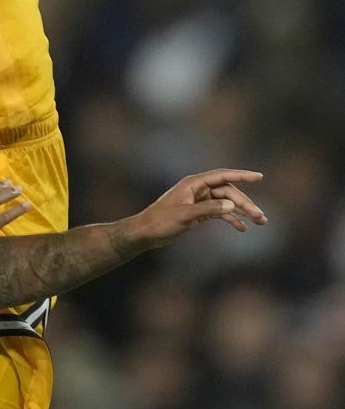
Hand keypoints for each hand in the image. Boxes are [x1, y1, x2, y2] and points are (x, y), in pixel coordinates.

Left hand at [128, 169, 265, 247]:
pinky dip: (231, 219)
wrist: (146, 233)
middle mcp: (198, 189)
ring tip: (260, 222)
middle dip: (245, 203)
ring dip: (242, 211)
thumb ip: (208, 209)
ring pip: (226, 203)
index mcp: (194, 183)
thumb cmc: (161, 221)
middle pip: (228, 192)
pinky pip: (220, 213)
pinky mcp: (198, 212)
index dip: (241, 175)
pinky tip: (242, 228)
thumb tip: (232, 206)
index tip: (259, 177)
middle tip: (261, 216)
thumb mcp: (185, 215)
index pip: (222, 176)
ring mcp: (199, 201)